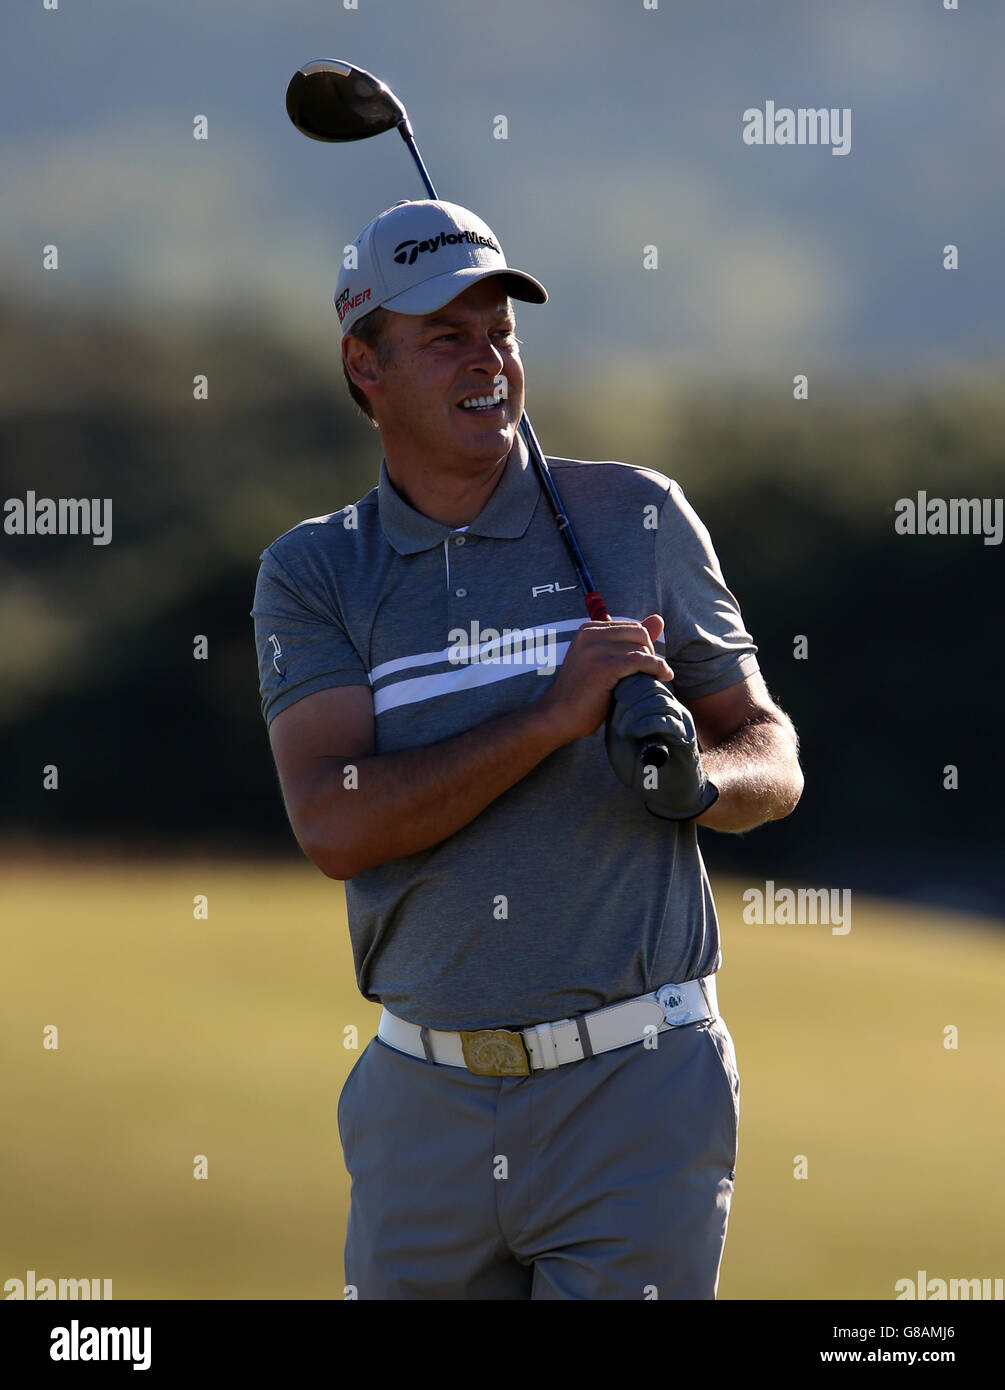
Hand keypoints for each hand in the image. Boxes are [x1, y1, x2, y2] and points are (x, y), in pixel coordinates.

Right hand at [536, 614, 671, 745]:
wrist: (559, 716)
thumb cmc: (584, 693)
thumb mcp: (605, 660)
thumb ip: (631, 640)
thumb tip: (659, 619)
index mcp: (588, 630)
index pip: (632, 627)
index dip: (643, 646)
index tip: (645, 665)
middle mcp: (589, 635)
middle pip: (639, 634)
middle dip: (650, 653)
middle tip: (649, 674)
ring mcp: (594, 651)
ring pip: (640, 649)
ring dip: (652, 665)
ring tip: (651, 680)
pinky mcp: (602, 668)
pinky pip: (640, 661)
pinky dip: (656, 667)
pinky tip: (663, 677)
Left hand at [605, 672, 718, 820]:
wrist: (664, 792)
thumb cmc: (639, 766)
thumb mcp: (619, 739)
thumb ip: (617, 717)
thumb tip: (613, 694)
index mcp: (656, 706)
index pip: (645, 681)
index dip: (627, 687)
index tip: (612, 703)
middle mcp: (671, 709)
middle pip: (653, 687)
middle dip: (631, 700)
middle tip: (617, 721)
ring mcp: (680, 722)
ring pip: (660, 701)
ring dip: (637, 713)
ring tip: (623, 731)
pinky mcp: (685, 737)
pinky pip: (667, 721)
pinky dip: (647, 724)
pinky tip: (634, 733)